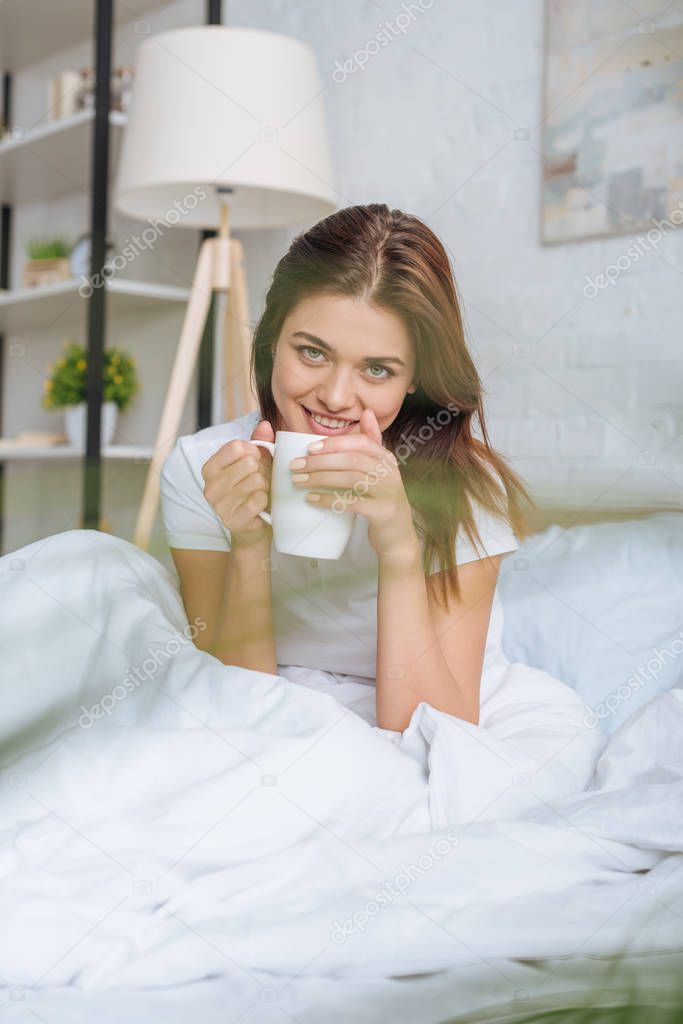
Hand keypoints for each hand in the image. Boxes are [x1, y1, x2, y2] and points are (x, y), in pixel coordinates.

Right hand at [201, 419, 273, 546]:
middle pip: (249, 463)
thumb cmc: (253, 489)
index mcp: (209, 468)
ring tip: (259, 492)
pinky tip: (259, 505)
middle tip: (258, 481)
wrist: (253, 524)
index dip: (253, 452)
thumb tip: (264, 425)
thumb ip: (259, 442)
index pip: (236, 446)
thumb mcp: (255, 462)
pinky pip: (259, 499)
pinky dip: (265, 500)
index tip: (254, 462)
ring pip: (256, 481)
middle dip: (261, 471)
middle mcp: (209, 486)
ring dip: (264, 486)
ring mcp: (219, 505)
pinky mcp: (233, 520)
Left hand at [289, 408, 417, 557]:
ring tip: (298, 481)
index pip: (361, 442)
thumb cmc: (381, 498)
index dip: (334, 443)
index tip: (309, 448)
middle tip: (295, 466)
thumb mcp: (379, 469)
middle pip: (352, 460)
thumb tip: (367, 412)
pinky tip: (311, 500)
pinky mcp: (382, 512)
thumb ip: (371, 443)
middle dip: (320, 461)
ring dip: (320, 479)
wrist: (397, 534)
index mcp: (386, 458)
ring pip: (350, 479)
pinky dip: (329, 500)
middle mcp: (389, 472)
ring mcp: (388, 492)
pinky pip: (351, 503)